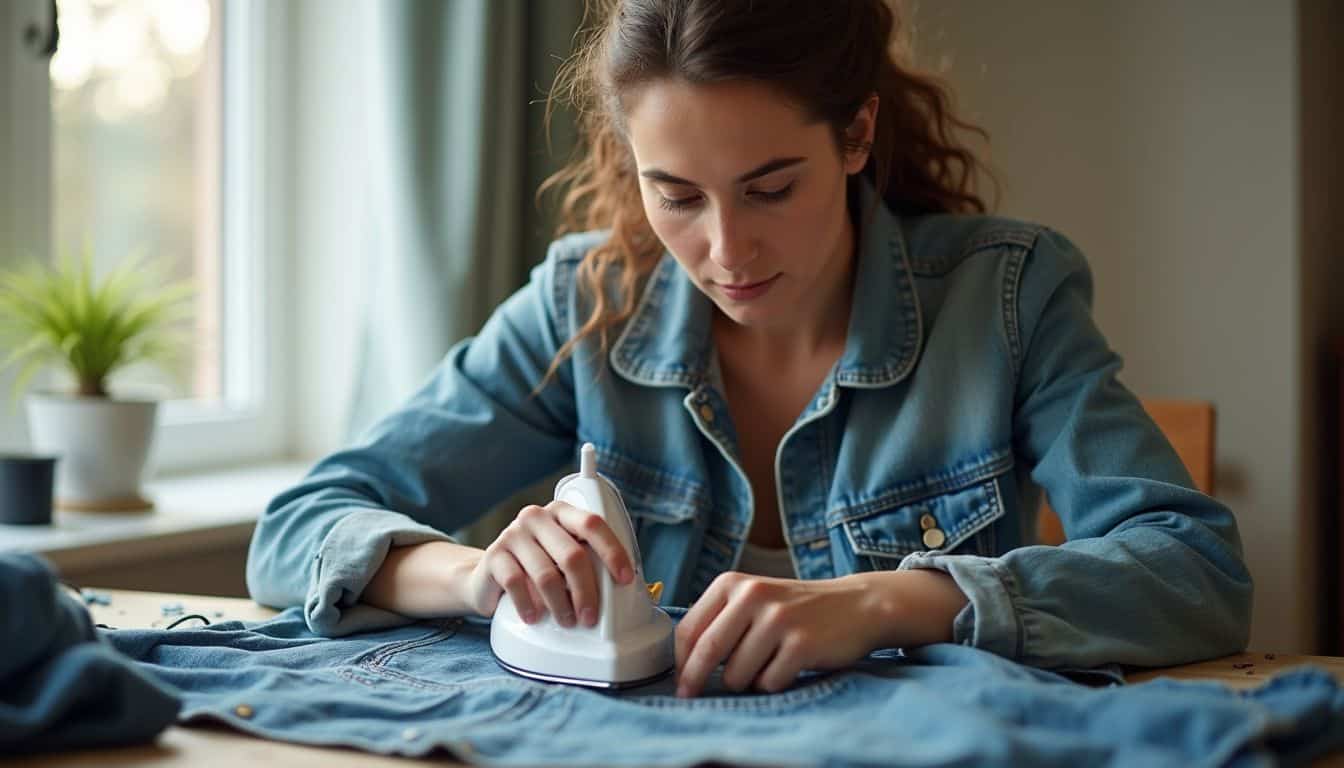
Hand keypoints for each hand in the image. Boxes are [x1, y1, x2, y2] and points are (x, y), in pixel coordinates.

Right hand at [464, 500, 634, 627]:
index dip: (612, 552)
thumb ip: (588, 563)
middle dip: (586, 592)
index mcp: (561, 512)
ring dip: (561, 605)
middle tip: (591, 617)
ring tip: (566, 621)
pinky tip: (534, 617)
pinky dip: (530, 606)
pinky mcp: (494, 555)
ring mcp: (513, 534)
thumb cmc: (538, 566)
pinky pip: (517, 585)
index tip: (625, 579)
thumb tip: (621, 590)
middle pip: (572, 555)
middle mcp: (537, 517)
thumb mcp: (563, 558)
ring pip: (546, 575)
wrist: (490, 575)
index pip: (592, 524)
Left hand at [674, 569, 967, 696]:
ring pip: (737, 674)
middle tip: (690, 697)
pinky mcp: (801, 644)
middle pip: (707, 652)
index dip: (680, 661)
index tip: (680, 681)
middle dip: (695, 680)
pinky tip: (788, 667)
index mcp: (733, 583)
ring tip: (767, 664)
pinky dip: (773, 683)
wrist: (856, 605)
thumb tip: (683, 663)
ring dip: (746, 681)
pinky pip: (768, 682)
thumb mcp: (754, 599)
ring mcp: (778, 619)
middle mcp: (753, 595)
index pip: (690, 628)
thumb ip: (720, 621)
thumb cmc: (796, 609)